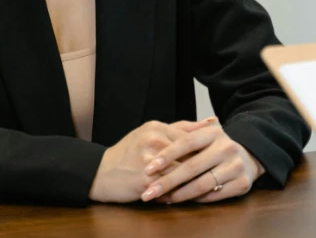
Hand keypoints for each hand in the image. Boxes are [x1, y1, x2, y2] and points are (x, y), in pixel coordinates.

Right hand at [88, 119, 211, 202]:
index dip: (205, 150)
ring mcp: (150, 161)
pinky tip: (184, 194)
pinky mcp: (146, 180)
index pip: (191, 138)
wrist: (101, 173)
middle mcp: (153, 141)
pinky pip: (171, 187)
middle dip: (203, 166)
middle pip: (190, 155)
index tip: (215, 157)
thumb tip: (212, 121)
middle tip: (213, 173)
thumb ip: (182, 128)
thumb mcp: (151, 132)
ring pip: (183, 172)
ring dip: (194, 181)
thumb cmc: (128, 152)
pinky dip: (180, 192)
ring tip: (202, 185)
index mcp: (156, 127)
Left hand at [140, 122, 265, 202]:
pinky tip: (181, 200)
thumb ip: (181, 137)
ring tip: (163, 199)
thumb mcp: (202, 136)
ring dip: (179, 194)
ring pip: (202, 184)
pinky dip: (195, 199)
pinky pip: (213, 195)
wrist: (249, 156)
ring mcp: (236, 166)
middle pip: (192, 166)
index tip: (148, 168)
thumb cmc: (215, 147)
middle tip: (149, 192)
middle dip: (167, 181)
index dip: (166, 155)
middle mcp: (227, 147)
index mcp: (214, 133)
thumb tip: (153, 149)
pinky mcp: (242, 183)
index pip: (186, 142)